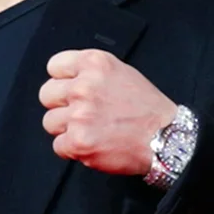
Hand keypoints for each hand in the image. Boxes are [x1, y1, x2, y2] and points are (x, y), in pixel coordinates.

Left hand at [38, 49, 176, 176]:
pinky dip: (72, 150)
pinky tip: (93, 144)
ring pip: (49, 122)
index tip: (71, 89)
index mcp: (95, 64)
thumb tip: (66, 79)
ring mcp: (80, 115)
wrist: (167, 139)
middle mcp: (84, 87)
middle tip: (81, 113)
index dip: (62, 80)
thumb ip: (90, 73)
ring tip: (91, 130)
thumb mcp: (122, 73)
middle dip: (61, 105)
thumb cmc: (148, 109)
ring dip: (66, 129)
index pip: (54, 66)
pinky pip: (58, 146)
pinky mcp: (78, 141)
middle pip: (46, 94)